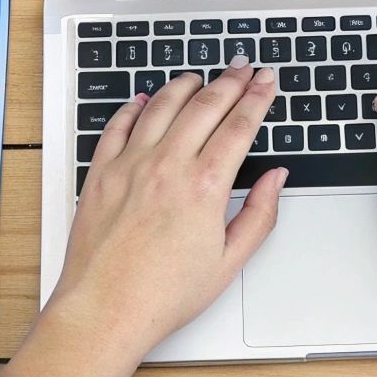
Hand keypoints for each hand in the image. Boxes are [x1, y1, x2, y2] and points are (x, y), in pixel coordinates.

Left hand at [0, 61, 287, 376]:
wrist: (105, 310)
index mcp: (205, 187)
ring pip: (161, 105)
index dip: (258, 97)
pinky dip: (134, 106)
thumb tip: (276, 180)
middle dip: (230, 80)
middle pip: (205, 105)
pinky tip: (144, 99)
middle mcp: (167, 166)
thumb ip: (260, 215)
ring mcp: (130, 165)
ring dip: (185, 85)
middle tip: (244, 67)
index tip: (267, 81)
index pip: (239, 125)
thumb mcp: (229, 263)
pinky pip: (118, 125)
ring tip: (200, 76)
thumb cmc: (163, 295)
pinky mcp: (101, 173)